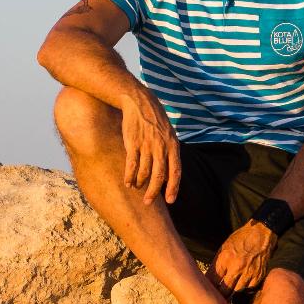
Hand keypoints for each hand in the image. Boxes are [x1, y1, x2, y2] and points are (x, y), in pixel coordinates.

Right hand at [119, 88, 181, 204]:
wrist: (140, 102)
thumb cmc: (156, 122)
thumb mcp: (169, 136)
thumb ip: (170, 155)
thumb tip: (169, 176)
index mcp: (173, 147)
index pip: (176, 172)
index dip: (173, 188)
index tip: (170, 200)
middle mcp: (161, 148)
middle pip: (159, 176)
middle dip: (154, 192)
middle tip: (148, 201)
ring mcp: (147, 145)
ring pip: (144, 172)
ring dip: (140, 184)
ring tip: (137, 188)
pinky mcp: (132, 143)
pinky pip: (131, 164)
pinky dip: (129, 176)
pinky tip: (127, 183)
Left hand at [207, 222, 276, 295]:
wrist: (261, 234)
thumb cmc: (241, 239)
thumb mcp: (224, 248)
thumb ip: (217, 264)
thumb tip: (209, 278)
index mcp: (225, 259)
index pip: (212, 280)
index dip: (209, 288)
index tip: (208, 291)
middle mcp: (237, 268)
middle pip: (224, 291)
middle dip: (220, 295)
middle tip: (217, 297)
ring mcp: (248, 273)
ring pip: (237, 292)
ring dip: (232, 293)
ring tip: (229, 294)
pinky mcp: (258, 276)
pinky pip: (249, 289)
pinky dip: (245, 289)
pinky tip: (242, 287)